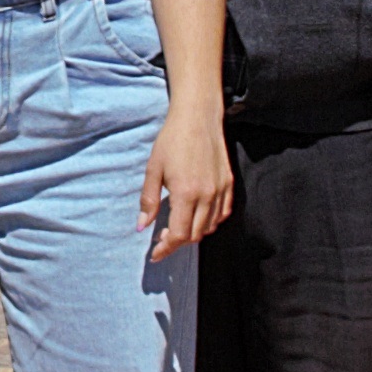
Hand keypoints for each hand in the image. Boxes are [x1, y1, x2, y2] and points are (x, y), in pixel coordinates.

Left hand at [142, 102, 233, 254]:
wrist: (197, 118)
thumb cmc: (171, 141)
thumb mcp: (153, 170)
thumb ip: (148, 201)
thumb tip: (141, 227)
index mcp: (186, 193)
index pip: (178, 235)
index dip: (166, 249)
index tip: (155, 254)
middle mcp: (207, 195)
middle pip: (194, 235)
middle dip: (177, 242)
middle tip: (162, 238)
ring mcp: (221, 190)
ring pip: (209, 227)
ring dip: (193, 233)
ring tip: (178, 226)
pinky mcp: (229, 184)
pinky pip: (222, 214)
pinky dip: (210, 222)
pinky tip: (197, 217)